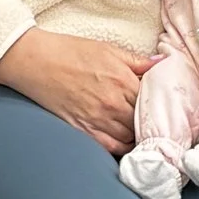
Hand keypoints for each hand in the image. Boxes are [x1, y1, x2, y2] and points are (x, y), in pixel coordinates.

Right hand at [0, 27, 152, 154]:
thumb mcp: (109, 49)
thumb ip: (137, 61)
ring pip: (129, 137)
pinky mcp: (83, 130)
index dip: (157, 102)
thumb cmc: (71, 51)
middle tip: (153, 120)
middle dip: (149, 121)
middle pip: (143, 121)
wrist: (37, 61)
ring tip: (141, 133)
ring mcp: (98, 119)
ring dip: (137, 136)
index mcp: (123, 81)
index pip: (152, 100)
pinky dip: (121, 148)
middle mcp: (114, 104)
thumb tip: (161, 63)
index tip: (160, 103)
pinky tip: (125, 144)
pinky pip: (109, 147)